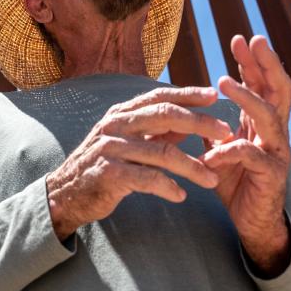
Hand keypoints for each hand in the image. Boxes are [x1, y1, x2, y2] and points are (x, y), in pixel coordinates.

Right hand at [46, 86, 233, 239]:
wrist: (64, 194)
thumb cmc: (100, 167)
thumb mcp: (126, 143)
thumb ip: (154, 132)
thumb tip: (187, 124)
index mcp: (121, 113)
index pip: (159, 96)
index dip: (188, 94)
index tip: (215, 96)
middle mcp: (115, 125)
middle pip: (166, 116)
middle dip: (200, 123)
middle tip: (226, 134)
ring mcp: (110, 148)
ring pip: (162, 152)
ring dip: (192, 166)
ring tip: (212, 179)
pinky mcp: (108, 174)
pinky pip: (147, 178)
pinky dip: (168, 187)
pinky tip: (181, 196)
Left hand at [202, 35, 290, 276]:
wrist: (252, 223)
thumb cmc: (238, 182)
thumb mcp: (224, 149)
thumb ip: (218, 127)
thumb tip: (200, 104)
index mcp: (264, 124)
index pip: (263, 85)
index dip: (252, 62)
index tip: (239, 39)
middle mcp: (276, 133)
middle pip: (279, 90)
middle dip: (267, 64)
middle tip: (254, 40)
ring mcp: (277, 153)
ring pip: (269, 117)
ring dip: (247, 97)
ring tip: (225, 82)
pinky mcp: (272, 176)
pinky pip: (251, 156)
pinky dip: (228, 152)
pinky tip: (210, 154)